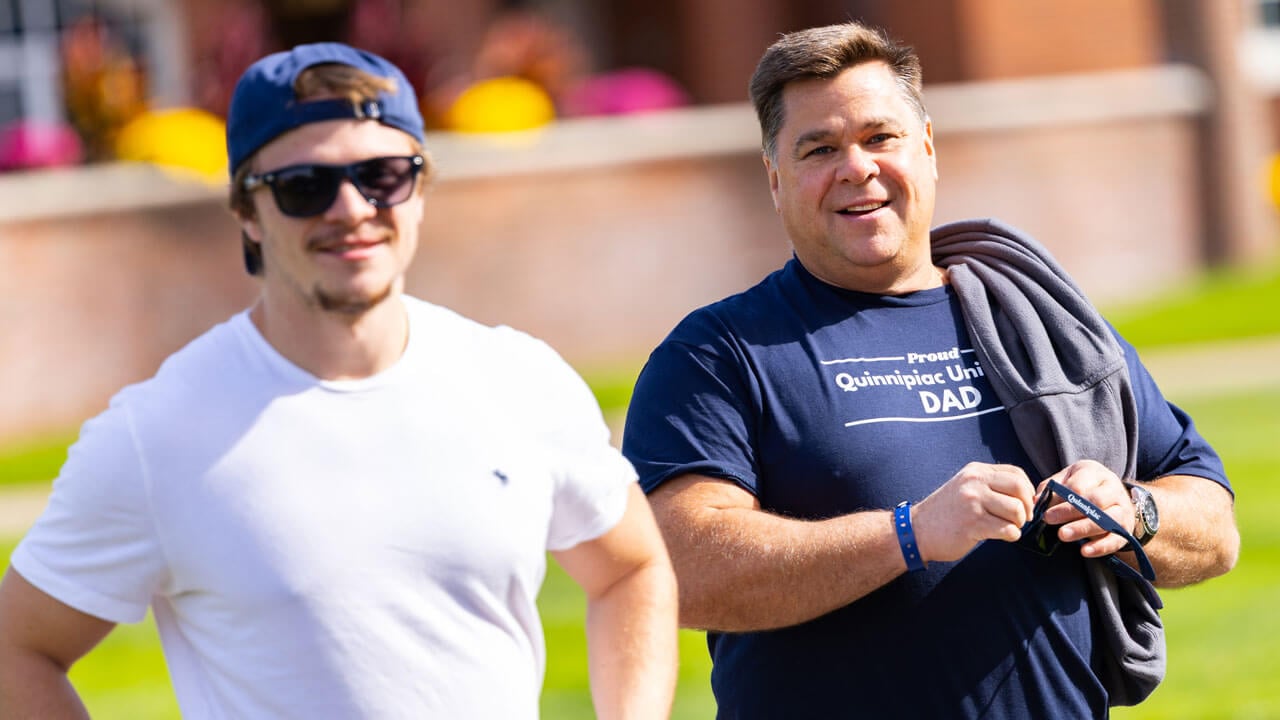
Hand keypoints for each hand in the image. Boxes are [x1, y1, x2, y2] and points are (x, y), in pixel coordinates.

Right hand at [912, 462, 1036, 563]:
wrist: (917, 530)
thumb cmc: (945, 512)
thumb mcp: (965, 487)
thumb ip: (991, 486)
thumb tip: (1027, 496)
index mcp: (975, 472)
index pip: (1016, 473)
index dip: (1028, 490)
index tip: (1026, 504)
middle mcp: (974, 483)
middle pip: (1019, 489)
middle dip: (1028, 507)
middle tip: (1023, 518)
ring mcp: (973, 503)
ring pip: (1016, 510)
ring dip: (1019, 523)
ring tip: (1008, 527)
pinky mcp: (973, 524)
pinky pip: (1007, 529)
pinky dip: (1012, 535)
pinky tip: (1003, 536)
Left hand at [1036, 459, 1135, 558]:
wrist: (1114, 498)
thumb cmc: (1083, 486)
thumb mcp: (1067, 479)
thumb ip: (1051, 488)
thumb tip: (1036, 500)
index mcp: (1095, 473)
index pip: (1079, 485)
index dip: (1062, 497)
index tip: (1045, 508)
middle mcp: (1113, 489)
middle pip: (1095, 501)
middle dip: (1070, 511)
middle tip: (1049, 519)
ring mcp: (1123, 509)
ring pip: (1108, 520)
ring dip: (1083, 528)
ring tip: (1062, 535)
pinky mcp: (1126, 529)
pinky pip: (1116, 539)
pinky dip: (1100, 547)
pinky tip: (1085, 551)